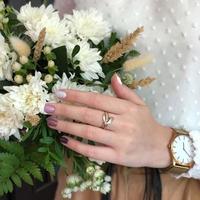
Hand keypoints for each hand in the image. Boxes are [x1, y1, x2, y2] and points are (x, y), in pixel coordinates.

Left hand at [44, 74, 172, 167]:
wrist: (159, 146)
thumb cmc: (146, 123)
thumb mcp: (139, 104)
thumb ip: (125, 91)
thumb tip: (113, 77)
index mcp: (126, 108)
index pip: (97, 99)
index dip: (77, 96)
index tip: (60, 93)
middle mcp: (122, 123)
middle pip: (89, 115)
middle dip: (66, 110)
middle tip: (48, 107)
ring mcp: (119, 141)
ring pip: (88, 132)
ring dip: (68, 126)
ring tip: (52, 122)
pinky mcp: (117, 157)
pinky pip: (93, 151)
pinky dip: (77, 146)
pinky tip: (65, 140)